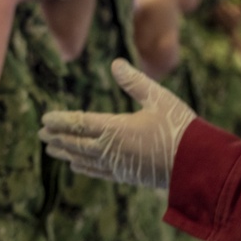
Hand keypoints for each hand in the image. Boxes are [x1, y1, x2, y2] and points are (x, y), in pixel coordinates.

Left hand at [39, 59, 195, 188]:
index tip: (44, 119)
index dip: (60, 121)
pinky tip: (76, 165)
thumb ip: (134, 81)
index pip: (79, 123)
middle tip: (40, 134)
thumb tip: (114, 63)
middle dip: (57, 137)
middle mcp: (112, 149)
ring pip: (83, 159)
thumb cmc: (181, 127)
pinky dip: (83, 167)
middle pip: (75, 142)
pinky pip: (97, 172)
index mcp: (116, 128)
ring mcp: (118, 165)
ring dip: (66, 152)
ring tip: (51, 149)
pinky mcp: (127, 176)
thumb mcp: (159, 97)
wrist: (200, 165)